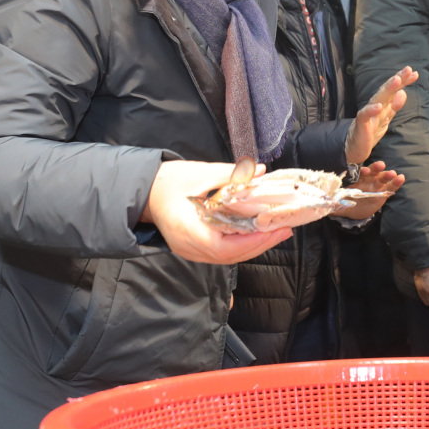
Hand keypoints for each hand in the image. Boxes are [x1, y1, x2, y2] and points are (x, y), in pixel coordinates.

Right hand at [142, 159, 290, 262]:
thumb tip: (260, 171)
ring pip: (228, 257)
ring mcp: (191, 251)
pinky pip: (222, 253)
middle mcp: (189, 246)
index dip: (250, 242)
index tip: (272, 229)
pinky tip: (256, 234)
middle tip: (284, 229)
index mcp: (187, 229)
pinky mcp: (195, 248)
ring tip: (276, 232)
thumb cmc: (167, 182)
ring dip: (253, 246)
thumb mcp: (199, 173)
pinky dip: (242, 245)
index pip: (222, 247)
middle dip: (260, 244)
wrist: (145, 191)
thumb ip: (231, 175)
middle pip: (230, 255)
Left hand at [337, 161, 404, 220]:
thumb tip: (326, 201)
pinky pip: (390, 187)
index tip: (365, 171)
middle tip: (381, 165)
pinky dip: (396, 183)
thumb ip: (334, 200)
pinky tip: (401, 178)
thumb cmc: (345, 201)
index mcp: (355, 179)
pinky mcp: (383, 193)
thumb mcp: (338, 201)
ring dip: (387, 175)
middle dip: (376, 168)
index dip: (362, 171)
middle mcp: (366, 179)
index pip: (359, 173)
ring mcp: (376, 185)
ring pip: (382, 178)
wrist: (354, 209)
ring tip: (393, 174)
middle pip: (372, 172)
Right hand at [345, 66, 418, 164]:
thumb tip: (403, 92)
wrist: (353, 147)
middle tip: (408, 69)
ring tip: (397, 80)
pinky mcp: (361, 125)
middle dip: (397, 79)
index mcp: (383, 105)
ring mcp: (368, 114)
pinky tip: (379, 106)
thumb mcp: (385, 118)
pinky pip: (365, 116)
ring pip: (378, 99)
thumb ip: (394, 106)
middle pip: (387, 91)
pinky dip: (371, 110)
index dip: (404, 82)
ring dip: (387, 89)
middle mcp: (375, 106)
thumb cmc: (370, 131)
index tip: (414, 73)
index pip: (394, 91)